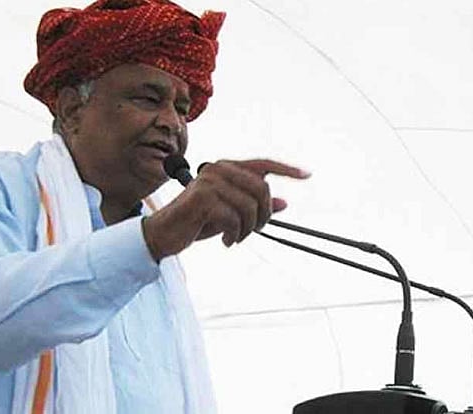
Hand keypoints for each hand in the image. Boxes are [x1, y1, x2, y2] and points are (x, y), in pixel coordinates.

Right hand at [142, 159, 310, 260]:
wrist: (165, 233)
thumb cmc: (197, 221)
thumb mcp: (232, 213)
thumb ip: (255, 205)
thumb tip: (285, 203)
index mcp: (226, 168)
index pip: (263, 164)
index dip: (287, 169)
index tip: (307, 174)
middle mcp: (218, 169)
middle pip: (262, 190)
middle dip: (264, 215)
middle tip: (253, 231)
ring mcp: (210, 181)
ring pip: (250, 207)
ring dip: (248, 229)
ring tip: (235, 237)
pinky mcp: (203, 197)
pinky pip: (235, 218)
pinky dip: (234, 234)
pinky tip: (226, 241)